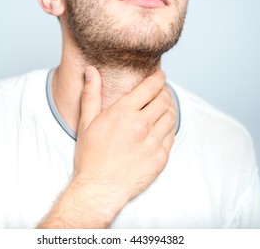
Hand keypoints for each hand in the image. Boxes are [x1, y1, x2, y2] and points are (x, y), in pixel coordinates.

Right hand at [73, 66, 175, 217]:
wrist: (99, 189)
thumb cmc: (91, 157)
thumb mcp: (86, 122)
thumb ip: (91, 94)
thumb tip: (91, 70)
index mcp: (123, 113)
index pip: (150, 87)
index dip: (158, 78)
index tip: (160, 75)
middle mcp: (141, 126)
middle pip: (164, 99)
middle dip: (164, 91)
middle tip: (161, 92)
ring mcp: (153, 143)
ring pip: (171, 116)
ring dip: (169, 108)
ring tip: (162, 108)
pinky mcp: (161, 158)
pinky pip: (172, 136)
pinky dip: (169, 128)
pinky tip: (161, 128)